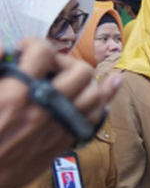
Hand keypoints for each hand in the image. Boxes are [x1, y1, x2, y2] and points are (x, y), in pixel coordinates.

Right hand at [0, 37, 123, 187]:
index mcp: (16, 94)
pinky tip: (101, 91)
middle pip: (80, 71)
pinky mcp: (63, 143)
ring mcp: (57, 127)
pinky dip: (100, 102)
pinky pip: (94, 118)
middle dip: (65, 61)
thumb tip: (1, 47)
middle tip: (49, 66)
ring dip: (85, 82)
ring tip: (69, 79)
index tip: (26, 49)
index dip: (34, 44)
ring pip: (95, 94)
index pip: (42, 52)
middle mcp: (43, 109)